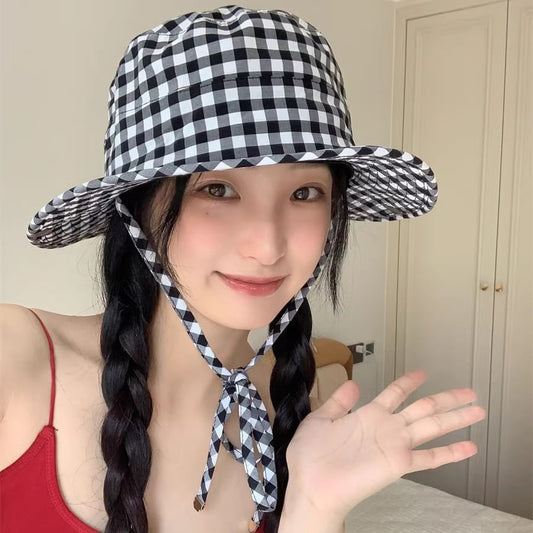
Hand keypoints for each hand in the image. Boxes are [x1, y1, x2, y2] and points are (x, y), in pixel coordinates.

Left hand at [285, 370, 486, 520]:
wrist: (310, 484)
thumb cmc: (311, 454)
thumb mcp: (321, 418)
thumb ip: (339, 402)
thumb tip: (354, 383)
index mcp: (368, 415)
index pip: (395, 393)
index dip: (409, 382)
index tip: (423, 373)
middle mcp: (387, 427)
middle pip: (423, 407)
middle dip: (447, 399)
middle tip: (470, 392)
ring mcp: (395, 444)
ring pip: (432, 426)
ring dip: (455, 418)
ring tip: (478, 410)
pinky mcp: (398, 463)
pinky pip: (428, 457)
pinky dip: (450, 453)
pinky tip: (469, 447)